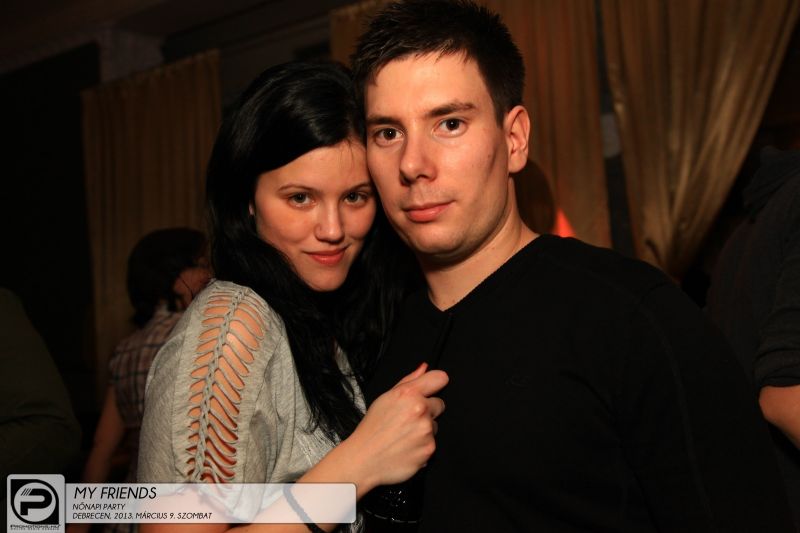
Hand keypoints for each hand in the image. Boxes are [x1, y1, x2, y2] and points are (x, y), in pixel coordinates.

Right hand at [346, 363, 447, 488]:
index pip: (439, 379)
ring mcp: (426, 431)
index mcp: (409, 394)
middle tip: (408, 419)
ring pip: (435, 426)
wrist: (364, 459)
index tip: (433, 389)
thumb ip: (409, 380)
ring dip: (424, 430)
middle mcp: (420, 410)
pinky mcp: (429, 449)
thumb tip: (424, 367)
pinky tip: (406, 447)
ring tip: (404, 435)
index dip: (436, 383)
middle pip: (439, 404)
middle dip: (428, 410)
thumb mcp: (385, 398)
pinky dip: (422, 446)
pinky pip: (432, 443)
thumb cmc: (372, 429)